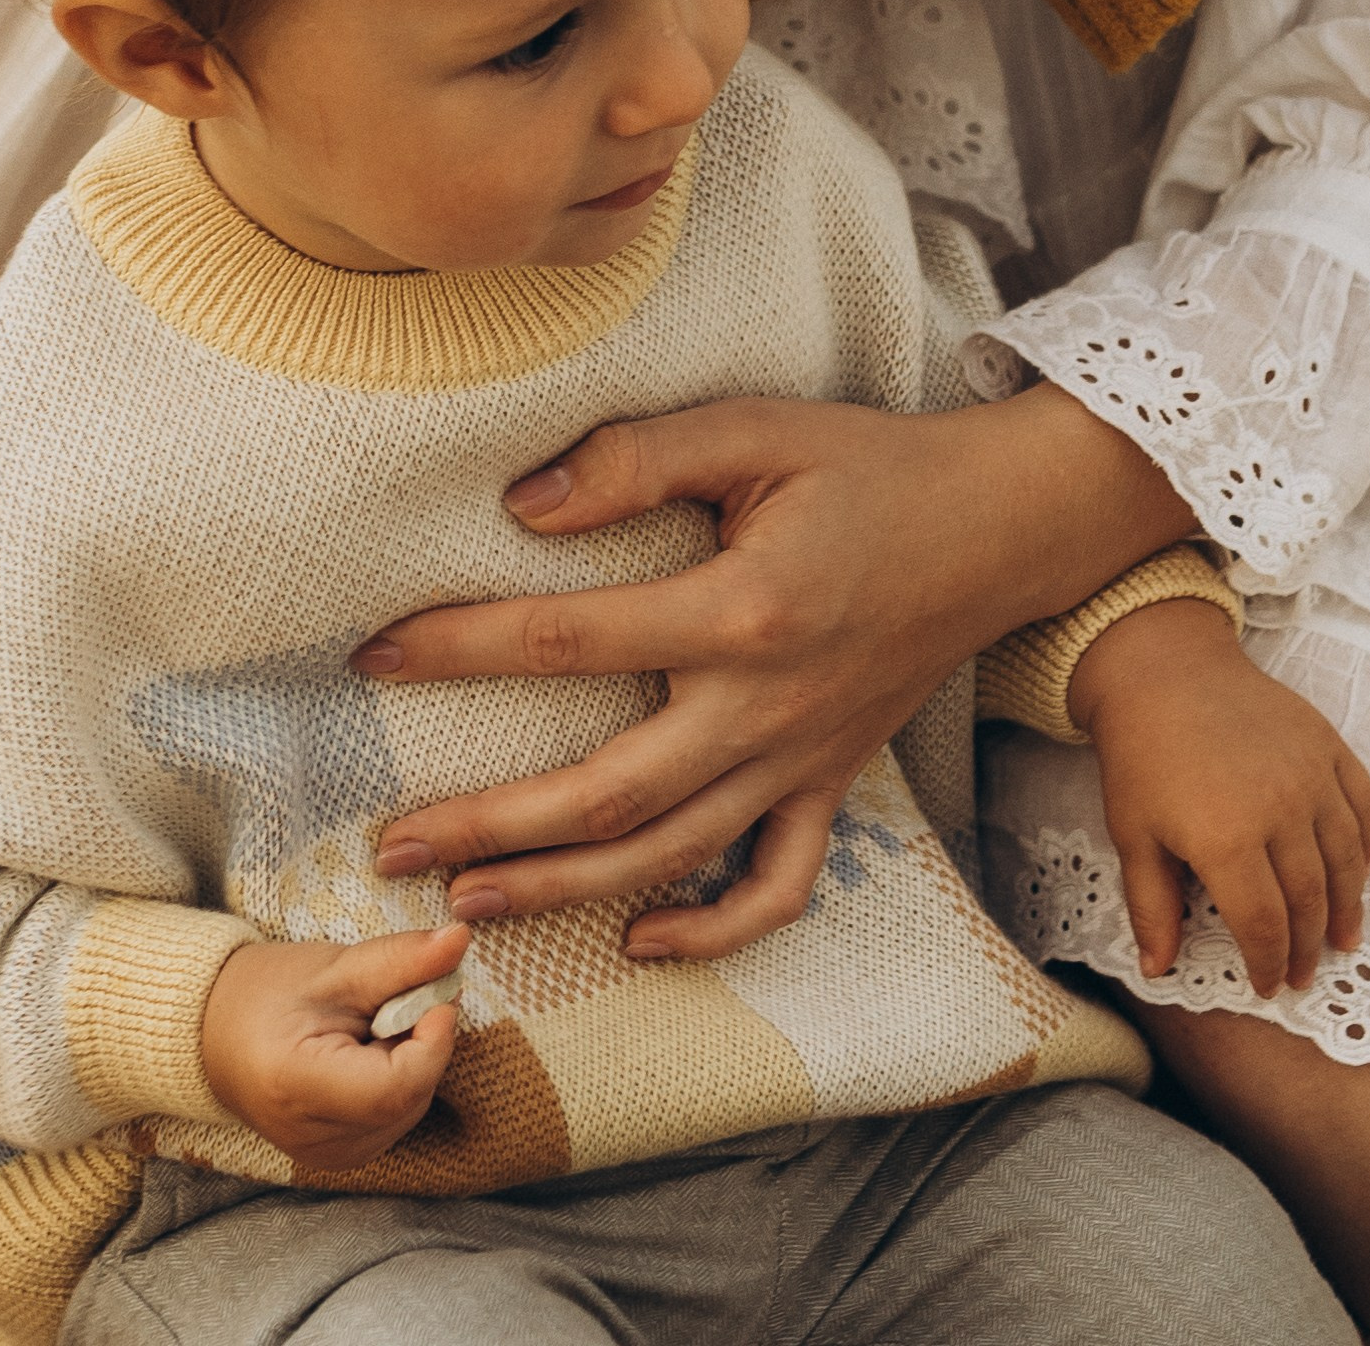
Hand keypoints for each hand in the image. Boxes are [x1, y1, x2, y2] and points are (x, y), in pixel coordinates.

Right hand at [198, 923, 467, 1171]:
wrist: (213, 1034)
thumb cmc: (266, 994)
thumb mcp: (334, 968)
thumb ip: (400, 959)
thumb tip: (460, 939)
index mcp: (299, 1088)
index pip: (399, 1084)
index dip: (432, 1036)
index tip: (434, 988)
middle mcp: (316, 1141)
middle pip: (410, 1094)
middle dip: (422, 1040)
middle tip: (393, 998)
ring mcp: (329, 1160)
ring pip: (411, 1107)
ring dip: (411, 1059)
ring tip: (369, 1025)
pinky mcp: (341, 1161)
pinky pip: (396, 1118)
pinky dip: (398, 1080)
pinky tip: (365, 1054)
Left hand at [353, 386, 1190, 961]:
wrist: (995, 523)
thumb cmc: (864, 465)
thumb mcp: (753, 430)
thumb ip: (634, 460)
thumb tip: (521, 507)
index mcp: (740, 611)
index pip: (568, 639)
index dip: (459, 646)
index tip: (373, 653)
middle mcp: (766, 708)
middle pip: (604, 795)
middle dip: (488, 827)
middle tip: (391, 842)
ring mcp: (802, 760)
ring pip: (669, 857)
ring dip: (560, 891)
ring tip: (464, 903)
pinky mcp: (832, 784)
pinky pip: (775, 886)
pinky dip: (710, 930)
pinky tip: (638, 940)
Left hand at [1068, 600, 1369, 995]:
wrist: (1161, 669)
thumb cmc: (1139, 754)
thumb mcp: (1132, 833)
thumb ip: (1152, 907)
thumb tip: (1158, 971)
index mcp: (1225, 839)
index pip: (1263, 925)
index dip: (1268, 963)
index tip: (1266, 985)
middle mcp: (1278, 809)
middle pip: (1309, 900)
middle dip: (1306, 946)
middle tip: (1303, 973)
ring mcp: (1309, 775)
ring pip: (1345, 862)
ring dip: (1347, 907)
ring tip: (1341, 938)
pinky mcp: (1326, 745)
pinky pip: (1363, 807)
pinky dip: (1365, 845)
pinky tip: (1358, 870)